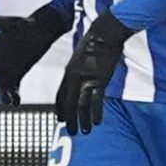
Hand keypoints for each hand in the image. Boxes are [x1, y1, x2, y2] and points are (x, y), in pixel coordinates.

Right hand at [0, 1, 73, 105]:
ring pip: (0, 87)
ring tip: (7, 101)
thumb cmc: (27, 24)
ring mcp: (7, 69)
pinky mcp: (18, 74)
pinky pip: (13, 89)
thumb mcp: (14, 24)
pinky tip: (17, 102)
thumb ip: (1, 23)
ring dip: (2, 95)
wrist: (43, 30)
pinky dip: (14, 96)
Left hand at [54, 10, 130, 133]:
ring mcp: (87, 79)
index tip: (61, 120)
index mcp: (69, 72)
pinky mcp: (100, 80)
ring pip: (81, 105)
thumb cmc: (95, 42)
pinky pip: (96, 100)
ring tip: (85, 131)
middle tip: (71, 131)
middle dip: (69, 119)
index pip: (60, 95)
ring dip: (82, 120)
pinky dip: (96, 113)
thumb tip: (80, 76)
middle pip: (68, 103)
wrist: (105, 33)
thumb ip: (79, 68)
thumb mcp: (81, 56)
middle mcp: (75, 77)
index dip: (60, 109)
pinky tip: (97, 122)